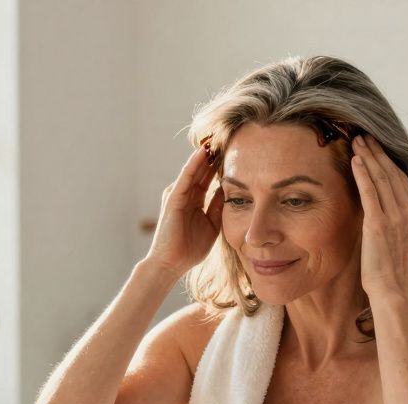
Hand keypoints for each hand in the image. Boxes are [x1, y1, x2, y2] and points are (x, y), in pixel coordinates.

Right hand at [144, 140, 223, 279]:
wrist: (172, 264)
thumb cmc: (190, 249)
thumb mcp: (212, 224)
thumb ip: (218, 206)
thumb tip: (229, 189)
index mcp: (194, 200)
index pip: (208, 177)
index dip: (220, 164)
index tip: (235, 150)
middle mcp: (185, 194)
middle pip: (202, 169)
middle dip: (213, 153)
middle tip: (227, 135)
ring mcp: (178, 194)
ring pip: (194, 169)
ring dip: (204, 153)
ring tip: (216, 136)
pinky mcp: (173, 198)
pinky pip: (186, 177)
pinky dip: (194, 164)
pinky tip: (203, 152)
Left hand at [351, 135, 407, 300]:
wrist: (393, 292)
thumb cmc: (392, 272)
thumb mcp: (400, 241)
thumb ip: (398, 222)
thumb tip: (393, 209)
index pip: (401, 180)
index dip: (387, 162)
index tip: (376, 148)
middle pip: (392, 174)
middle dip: (377, 152)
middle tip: (364, 135)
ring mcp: (396, 217)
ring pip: (381, 178)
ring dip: (369, 156)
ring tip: (357, 140)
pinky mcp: (379, 224)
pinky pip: (370, 192)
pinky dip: (363, 173)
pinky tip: (356, 160)